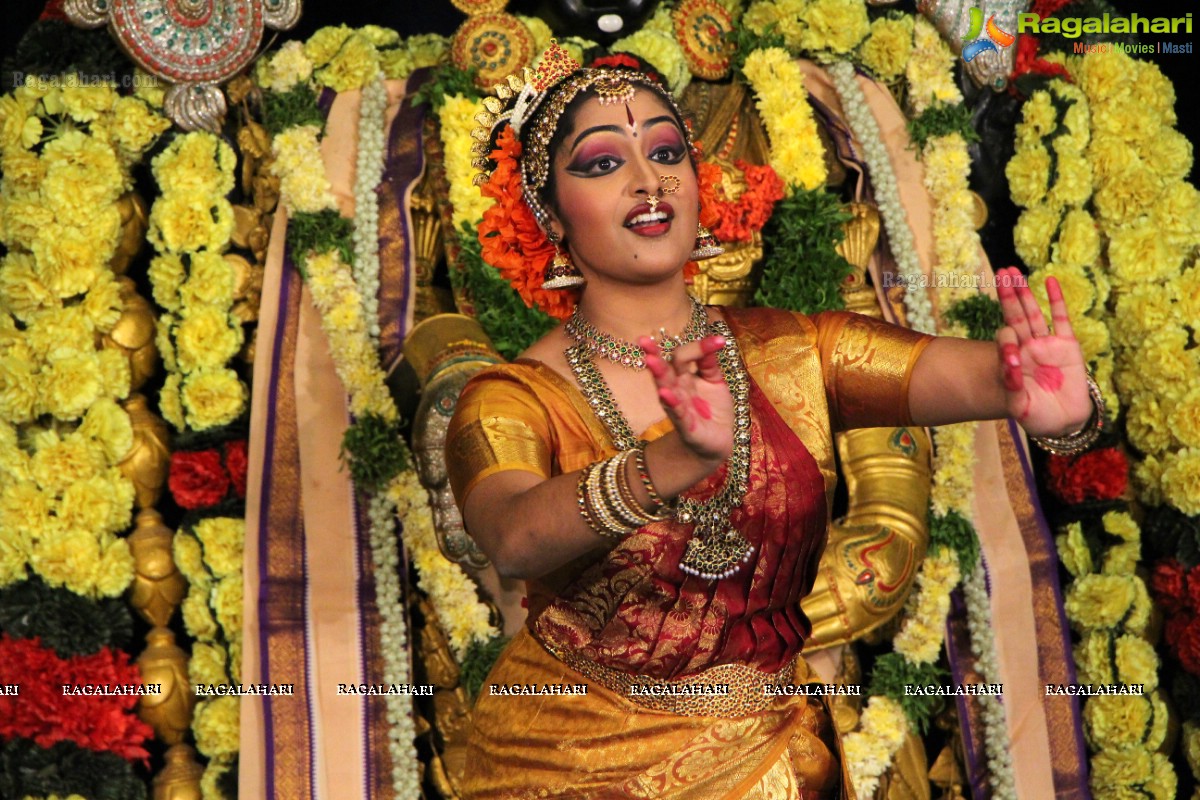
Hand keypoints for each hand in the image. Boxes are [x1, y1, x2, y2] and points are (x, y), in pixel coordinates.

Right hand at [641, 335, 734, 462]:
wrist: (719, 441)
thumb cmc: (714, 410)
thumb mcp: (715, 382)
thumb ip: (709, 364)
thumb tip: (714, 340)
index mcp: (685, 376)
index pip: (684, 356)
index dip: (699, 346)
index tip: (719, 340)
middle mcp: (678, 388)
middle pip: (665, 368)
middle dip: (654, 354)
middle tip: (643, 340)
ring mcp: (679, 406)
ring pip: (666, 387)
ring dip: (658, 374)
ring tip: (650, 360)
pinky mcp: (685, 425)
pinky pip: (676, 412)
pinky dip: (671, 402)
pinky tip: (665, 392)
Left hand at [994, 266, 1093, 436]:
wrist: (1064, 421)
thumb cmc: (1037, 416)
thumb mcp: (1020, 406)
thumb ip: (1012, 387)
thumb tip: (1009, 364)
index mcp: (1011, 361)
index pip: (1004, 340)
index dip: (1005, 341)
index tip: (1012, 352)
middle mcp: (1026, 348)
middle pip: (1015, 317)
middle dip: (1007, 296)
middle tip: (1000, 273)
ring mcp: (1046, 345)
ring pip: (1033, 313)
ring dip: (1024, 293)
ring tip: (1013, 271)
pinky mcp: (1068, 345)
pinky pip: (1061, 319)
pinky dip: (1056, 300)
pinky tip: (1049, 281)